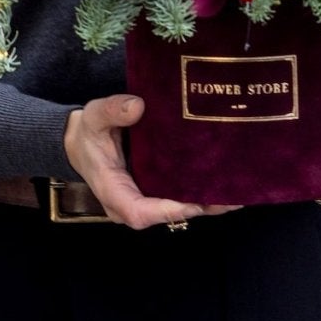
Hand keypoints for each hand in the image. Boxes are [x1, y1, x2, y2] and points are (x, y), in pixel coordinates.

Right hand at [63, 94, 241, 230]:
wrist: (81, 139)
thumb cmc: (88, 131)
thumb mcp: (93, 116)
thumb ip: (111, 110)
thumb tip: (138, 106)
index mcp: (112, 190)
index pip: (138, 212)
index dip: (167, 211)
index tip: (193, 204)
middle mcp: (131, 202)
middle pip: (167, 214)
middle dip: (199, 208)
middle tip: (230, 198)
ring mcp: (144, 198)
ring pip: (177, 208)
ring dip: (207, 203)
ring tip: (238, 194)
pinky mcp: (155, 189)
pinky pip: (178, 196)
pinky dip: (201, 192)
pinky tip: (226, 184)